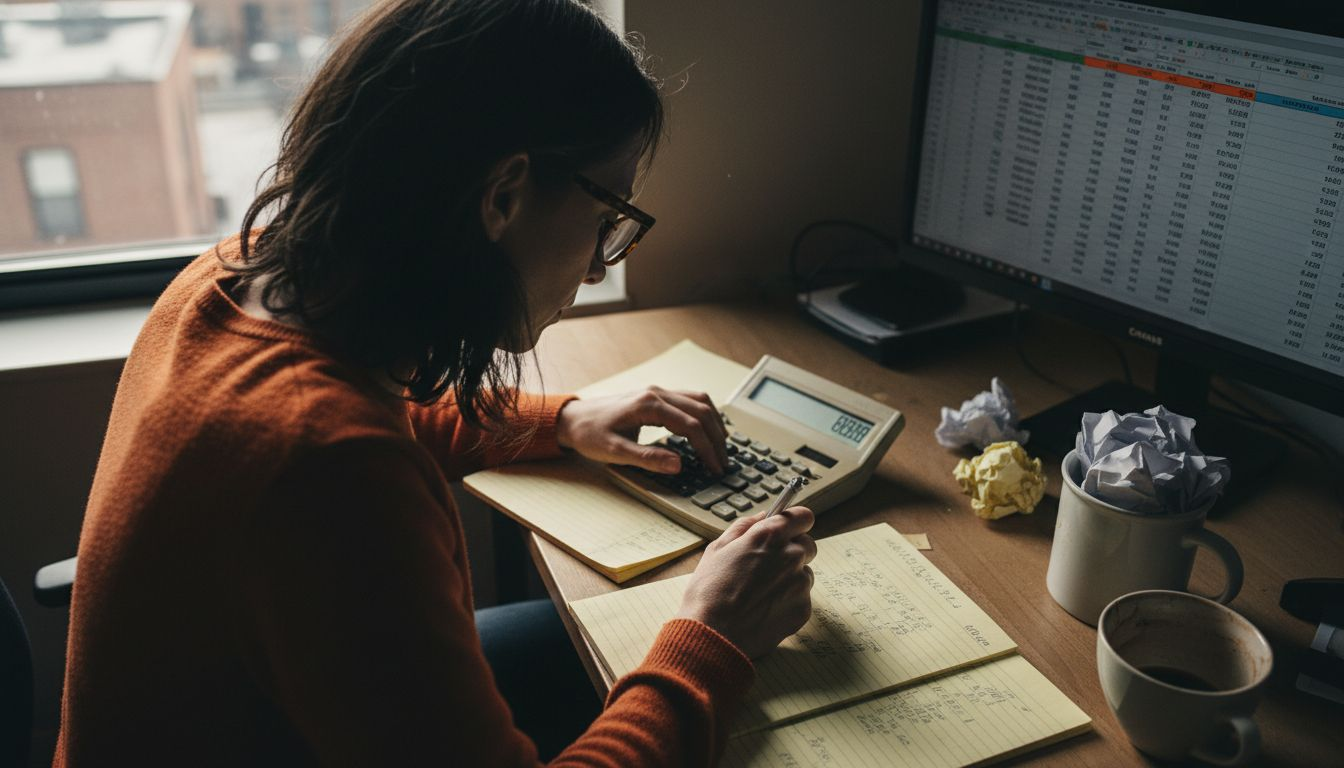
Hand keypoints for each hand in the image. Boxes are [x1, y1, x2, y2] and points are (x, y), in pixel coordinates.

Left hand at [555, 388, 729, 473]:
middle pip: (701, 411)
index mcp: (649, 405)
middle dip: (717, 438)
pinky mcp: (656, 396)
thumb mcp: (615, 451)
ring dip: (714, 423)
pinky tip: (706, 432)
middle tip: (723, 463)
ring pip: (699, 401)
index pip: (691, 425)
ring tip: (720, 448)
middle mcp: (657, 393)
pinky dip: (704, 416)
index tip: (715, 468)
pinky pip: (690, 401)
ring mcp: (658, 392)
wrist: (573, 419)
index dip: (707, 449)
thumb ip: (647, 458)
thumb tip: (678, 465)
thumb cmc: (590, 434)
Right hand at [675, 506, 816, 658]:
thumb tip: (762, 517)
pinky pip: (801, 598)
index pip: (803, 517)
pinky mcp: (803, 608)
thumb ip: (744, 527)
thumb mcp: (717, 549)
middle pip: (807, 545)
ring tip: (760, 592)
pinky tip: (764, 608)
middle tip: (768, 565)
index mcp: (770, 536)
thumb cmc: (710, 591)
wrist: (713, 634)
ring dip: (789, 578)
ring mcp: (800, 583)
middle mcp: (791, 555)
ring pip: (803, 573)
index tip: (789, 529)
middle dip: (792, 551)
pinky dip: (787, 601)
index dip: (795, 523)